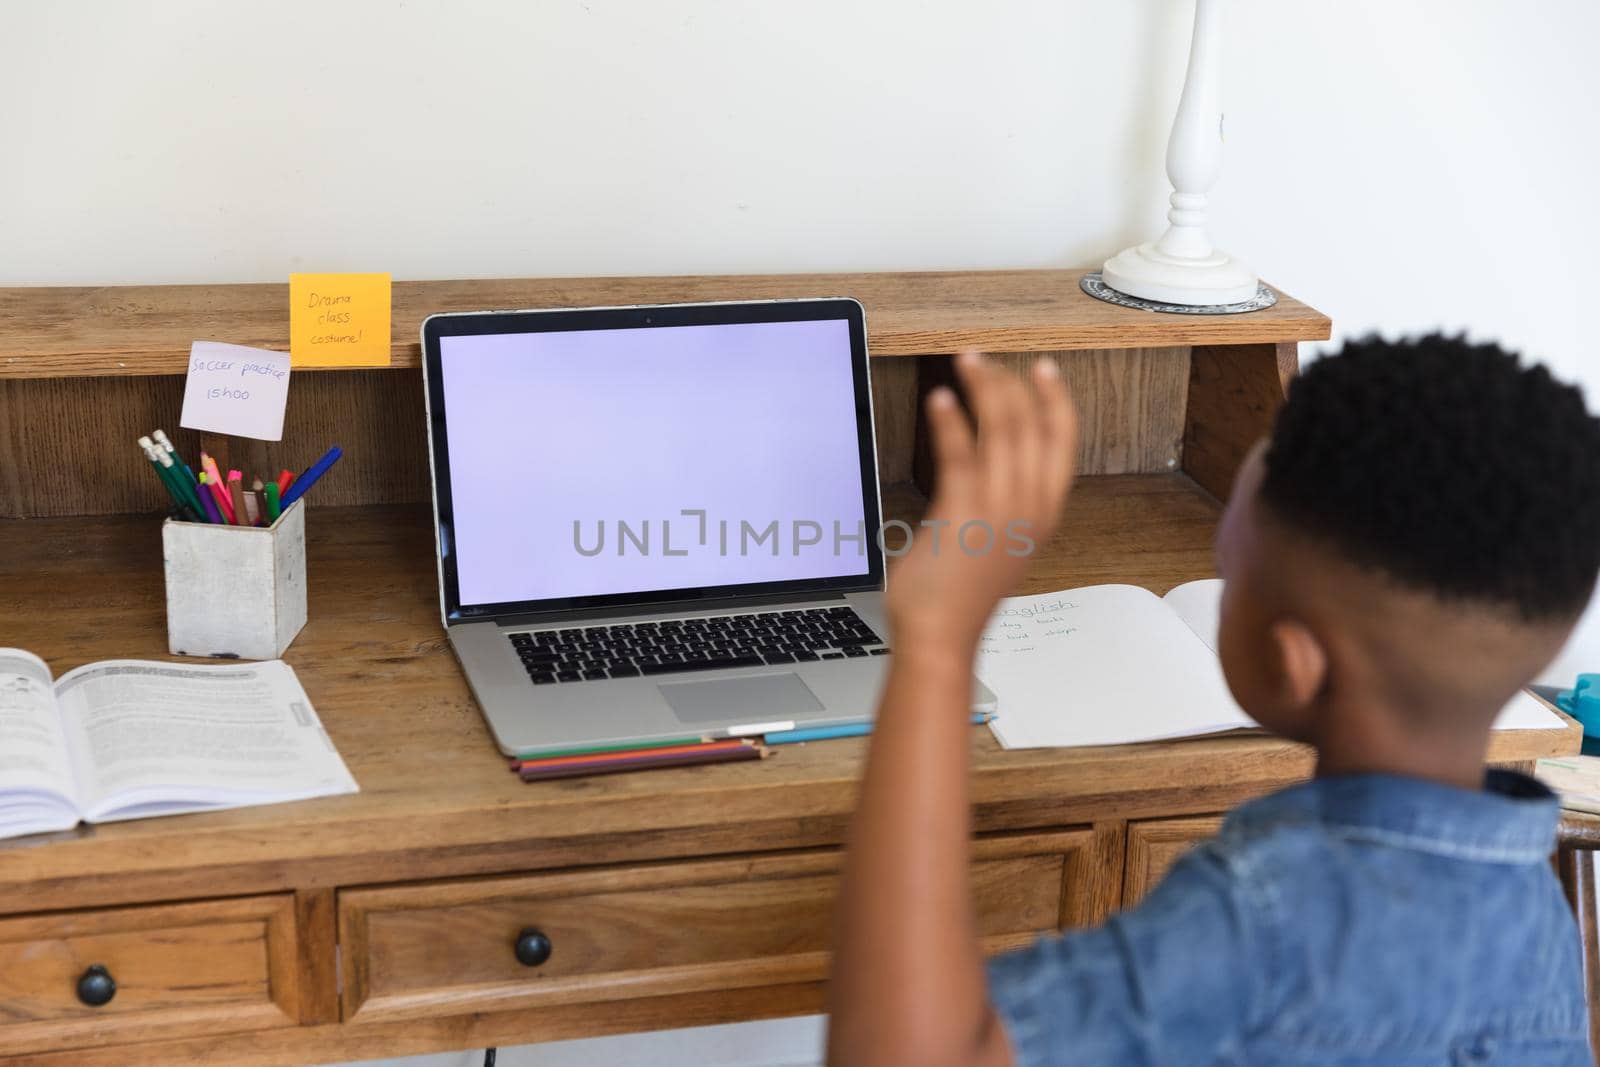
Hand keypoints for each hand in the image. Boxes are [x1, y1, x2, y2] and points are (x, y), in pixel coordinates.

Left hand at [885, 352, 1077, 653]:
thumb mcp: (1001, 541)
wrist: (940, 635)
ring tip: (964, 364)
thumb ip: (1005, 503)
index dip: (1055, 398)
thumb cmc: (961, 594)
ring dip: (981, 388)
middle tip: (983, 360)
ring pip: (999, 429)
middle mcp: (1028, 506)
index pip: (1063, 440)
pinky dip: (949, 420)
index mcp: (1044, 512)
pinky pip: (960, 452)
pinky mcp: (962, 512)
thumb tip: (989, 462)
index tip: (1042, 369)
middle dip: (1008, 382)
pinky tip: (940, 400)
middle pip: (1030, 424)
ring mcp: (997, 509)